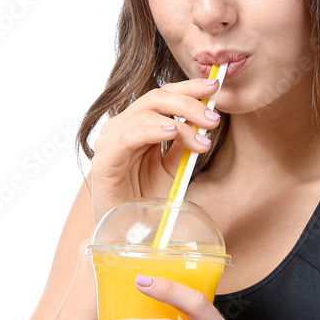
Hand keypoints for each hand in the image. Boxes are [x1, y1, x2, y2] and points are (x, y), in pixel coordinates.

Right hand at [90, 77, 220, 225]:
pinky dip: (152, 131)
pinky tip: (172, 132)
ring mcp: (111, 141)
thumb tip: (205, 121)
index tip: (215, 87)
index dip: (189, 87)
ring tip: (201, 137)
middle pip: (156, 97)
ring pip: (145, 113)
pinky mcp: (104, 160)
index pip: (164, 95)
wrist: (126, 232)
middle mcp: (123, 127)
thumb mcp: (174, 168)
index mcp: (139, 125)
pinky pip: (128, 136)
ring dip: (179, 121)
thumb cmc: (146, 199)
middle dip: (189, 102)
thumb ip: (184, 144)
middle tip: (213, 117)